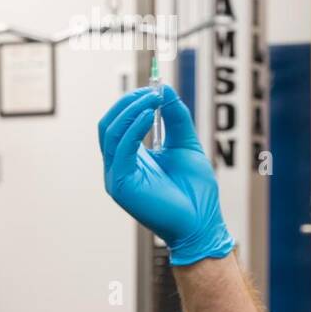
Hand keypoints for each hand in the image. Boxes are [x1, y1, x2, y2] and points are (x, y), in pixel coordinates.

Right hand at [98, 85, 234, 265]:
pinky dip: (134, 127)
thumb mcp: (186, 145)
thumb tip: (165, 90)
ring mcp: (116, 175)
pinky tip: (151, 115)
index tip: (154, 88)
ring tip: (154, 99)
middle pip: (108, 124)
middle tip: (152, 91)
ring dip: (131, 110)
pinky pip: (121, 148)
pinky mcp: (121, 184)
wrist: (201, 222)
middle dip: (128, 102)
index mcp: (131, 158)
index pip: (118, 123)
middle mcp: (119, 166)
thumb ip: (176, 119)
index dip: (131, 102)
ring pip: (111, 133)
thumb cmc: (195, 191)